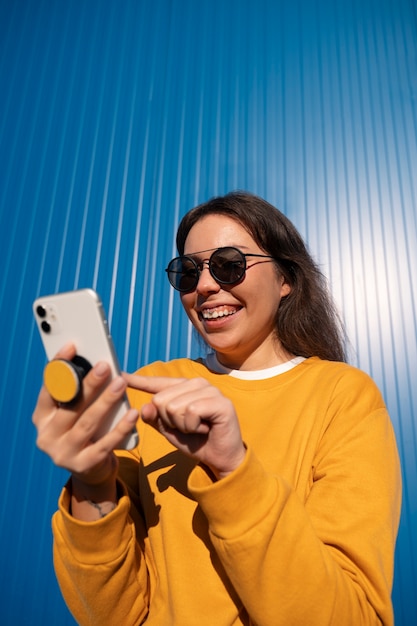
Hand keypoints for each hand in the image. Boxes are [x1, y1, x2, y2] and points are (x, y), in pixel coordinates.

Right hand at [33, 343, 138, 487]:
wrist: (91, 469)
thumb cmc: (85, 431)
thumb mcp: (75, 412)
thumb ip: (78, 393)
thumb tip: (93, 362)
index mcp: (42, 418)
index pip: (49, 388)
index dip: (60, 367)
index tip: (72, 347)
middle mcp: (47, 436)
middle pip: (70, 406)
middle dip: (88, 384)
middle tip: (105, 366)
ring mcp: (63, 453)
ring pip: (87, 423)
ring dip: (105, 402)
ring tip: (120, 384)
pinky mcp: (83, 465)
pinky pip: (105, 444)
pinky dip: (120, 428)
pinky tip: (132, 414)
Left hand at [125, 374, 245, 479]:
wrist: (220, 458)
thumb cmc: (196, 441)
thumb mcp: (169, 430)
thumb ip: (155, 417)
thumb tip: (144, 407)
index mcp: (185, 387)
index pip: (158, 382)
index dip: (139, 380)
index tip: (122, 376)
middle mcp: (198, 383)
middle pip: (161, 399)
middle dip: (169, 421)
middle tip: (188, 427)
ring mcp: (210, 390)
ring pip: (174, 406)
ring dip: (181, 425)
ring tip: (197, 428)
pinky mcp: (220, 402)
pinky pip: (190, 412)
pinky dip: (192, 426)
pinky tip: (204, 429)